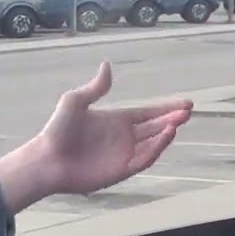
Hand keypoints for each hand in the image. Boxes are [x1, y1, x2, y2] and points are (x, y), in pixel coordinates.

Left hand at [0, 62, 192, 212]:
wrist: (47, 159)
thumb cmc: (57, 130)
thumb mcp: (74, 101)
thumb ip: (95, 88)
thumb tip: (107, 65)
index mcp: (115, 120)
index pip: (147, 113)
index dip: (166, 108)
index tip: (186, 103)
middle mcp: (123, 137)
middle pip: (155, 127)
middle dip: (172, 119)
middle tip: (188, 111)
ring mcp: (123, 155)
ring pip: (153, 143)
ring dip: (166, 133)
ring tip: (177, 121)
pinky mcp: (121, 171)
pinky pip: (144, 159)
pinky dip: (156, 148)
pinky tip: (165, 135)